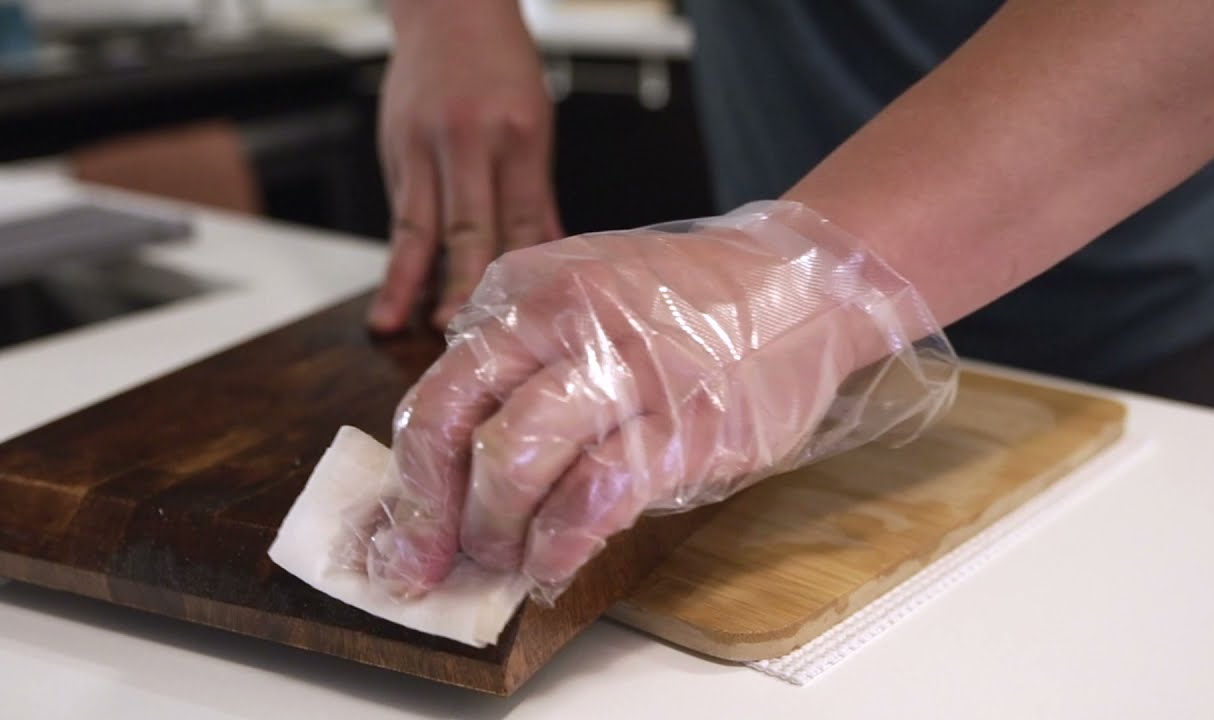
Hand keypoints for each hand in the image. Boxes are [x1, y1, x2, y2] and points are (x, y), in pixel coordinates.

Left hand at [361, 202, 956, 599]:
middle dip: (433, 516)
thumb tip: (459, 466)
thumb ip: (521, 361)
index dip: (409, 481)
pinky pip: (594, 496)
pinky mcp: (685, 421)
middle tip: (439, 562)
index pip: (437, 392)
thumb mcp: (583, 296)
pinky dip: (560, 544)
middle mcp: (565, 318)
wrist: (799, 283)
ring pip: (515, 459)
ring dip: (496, 531)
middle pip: (454, 425)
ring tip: (508, 558)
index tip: (401, 537)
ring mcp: (626, 366)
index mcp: (526, 289)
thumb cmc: (689, 305)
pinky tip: (554, 564)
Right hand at [369, 0, 562, 332]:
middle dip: (459, 283)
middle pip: (467, 226)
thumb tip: (551, 253)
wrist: (450, 7)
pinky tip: (394, 287)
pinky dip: (399, 252)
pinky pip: (400, 209)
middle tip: (454, 329)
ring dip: (407, 279)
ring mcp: (425, 144)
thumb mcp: (536, 122)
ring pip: (418, 224)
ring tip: (396, 321)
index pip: (519, 218)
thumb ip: (537, 195)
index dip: (515, 270)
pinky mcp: (395, 148)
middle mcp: (468, 140)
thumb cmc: (500, 62)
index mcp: (517, 136)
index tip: (516, 315)